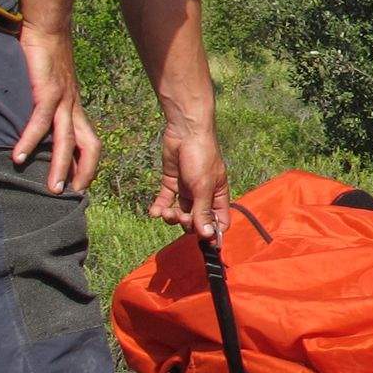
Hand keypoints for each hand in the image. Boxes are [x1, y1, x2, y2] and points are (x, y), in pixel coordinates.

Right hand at [12, 23, 98, 193]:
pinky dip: (31, 141)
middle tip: (71, 195)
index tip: (80, 186)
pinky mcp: (47, 91)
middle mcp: (74, 107)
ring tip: (51, 189)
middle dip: (82, 173)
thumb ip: (48, 106)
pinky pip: (40, 121)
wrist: (47, 28)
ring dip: (59, 167)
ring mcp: (63, 99)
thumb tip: (37, 125)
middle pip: (87, 146)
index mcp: (76, 108)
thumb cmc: (47, 57)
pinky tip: (19, 157)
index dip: (89, 165)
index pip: (91, 142)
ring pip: (66, 140)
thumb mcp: (52, 87)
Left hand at [151, 117, 229, 240]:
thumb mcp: (203, 187)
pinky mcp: (171, 183)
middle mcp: (203, 195)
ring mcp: (186, 190)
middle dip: (187, 223)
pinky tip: (154, 212)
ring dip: (171, 217)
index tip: (202, 239)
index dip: (212, 232)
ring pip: (180, 213)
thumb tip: (207, 235)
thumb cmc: (201, 157)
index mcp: (217, 196)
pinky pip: (165, 201)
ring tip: (165, 213)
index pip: (219, 221)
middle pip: (196, 220)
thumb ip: (203, 211)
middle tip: (180, 217)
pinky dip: (160, 208)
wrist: (185, 132)